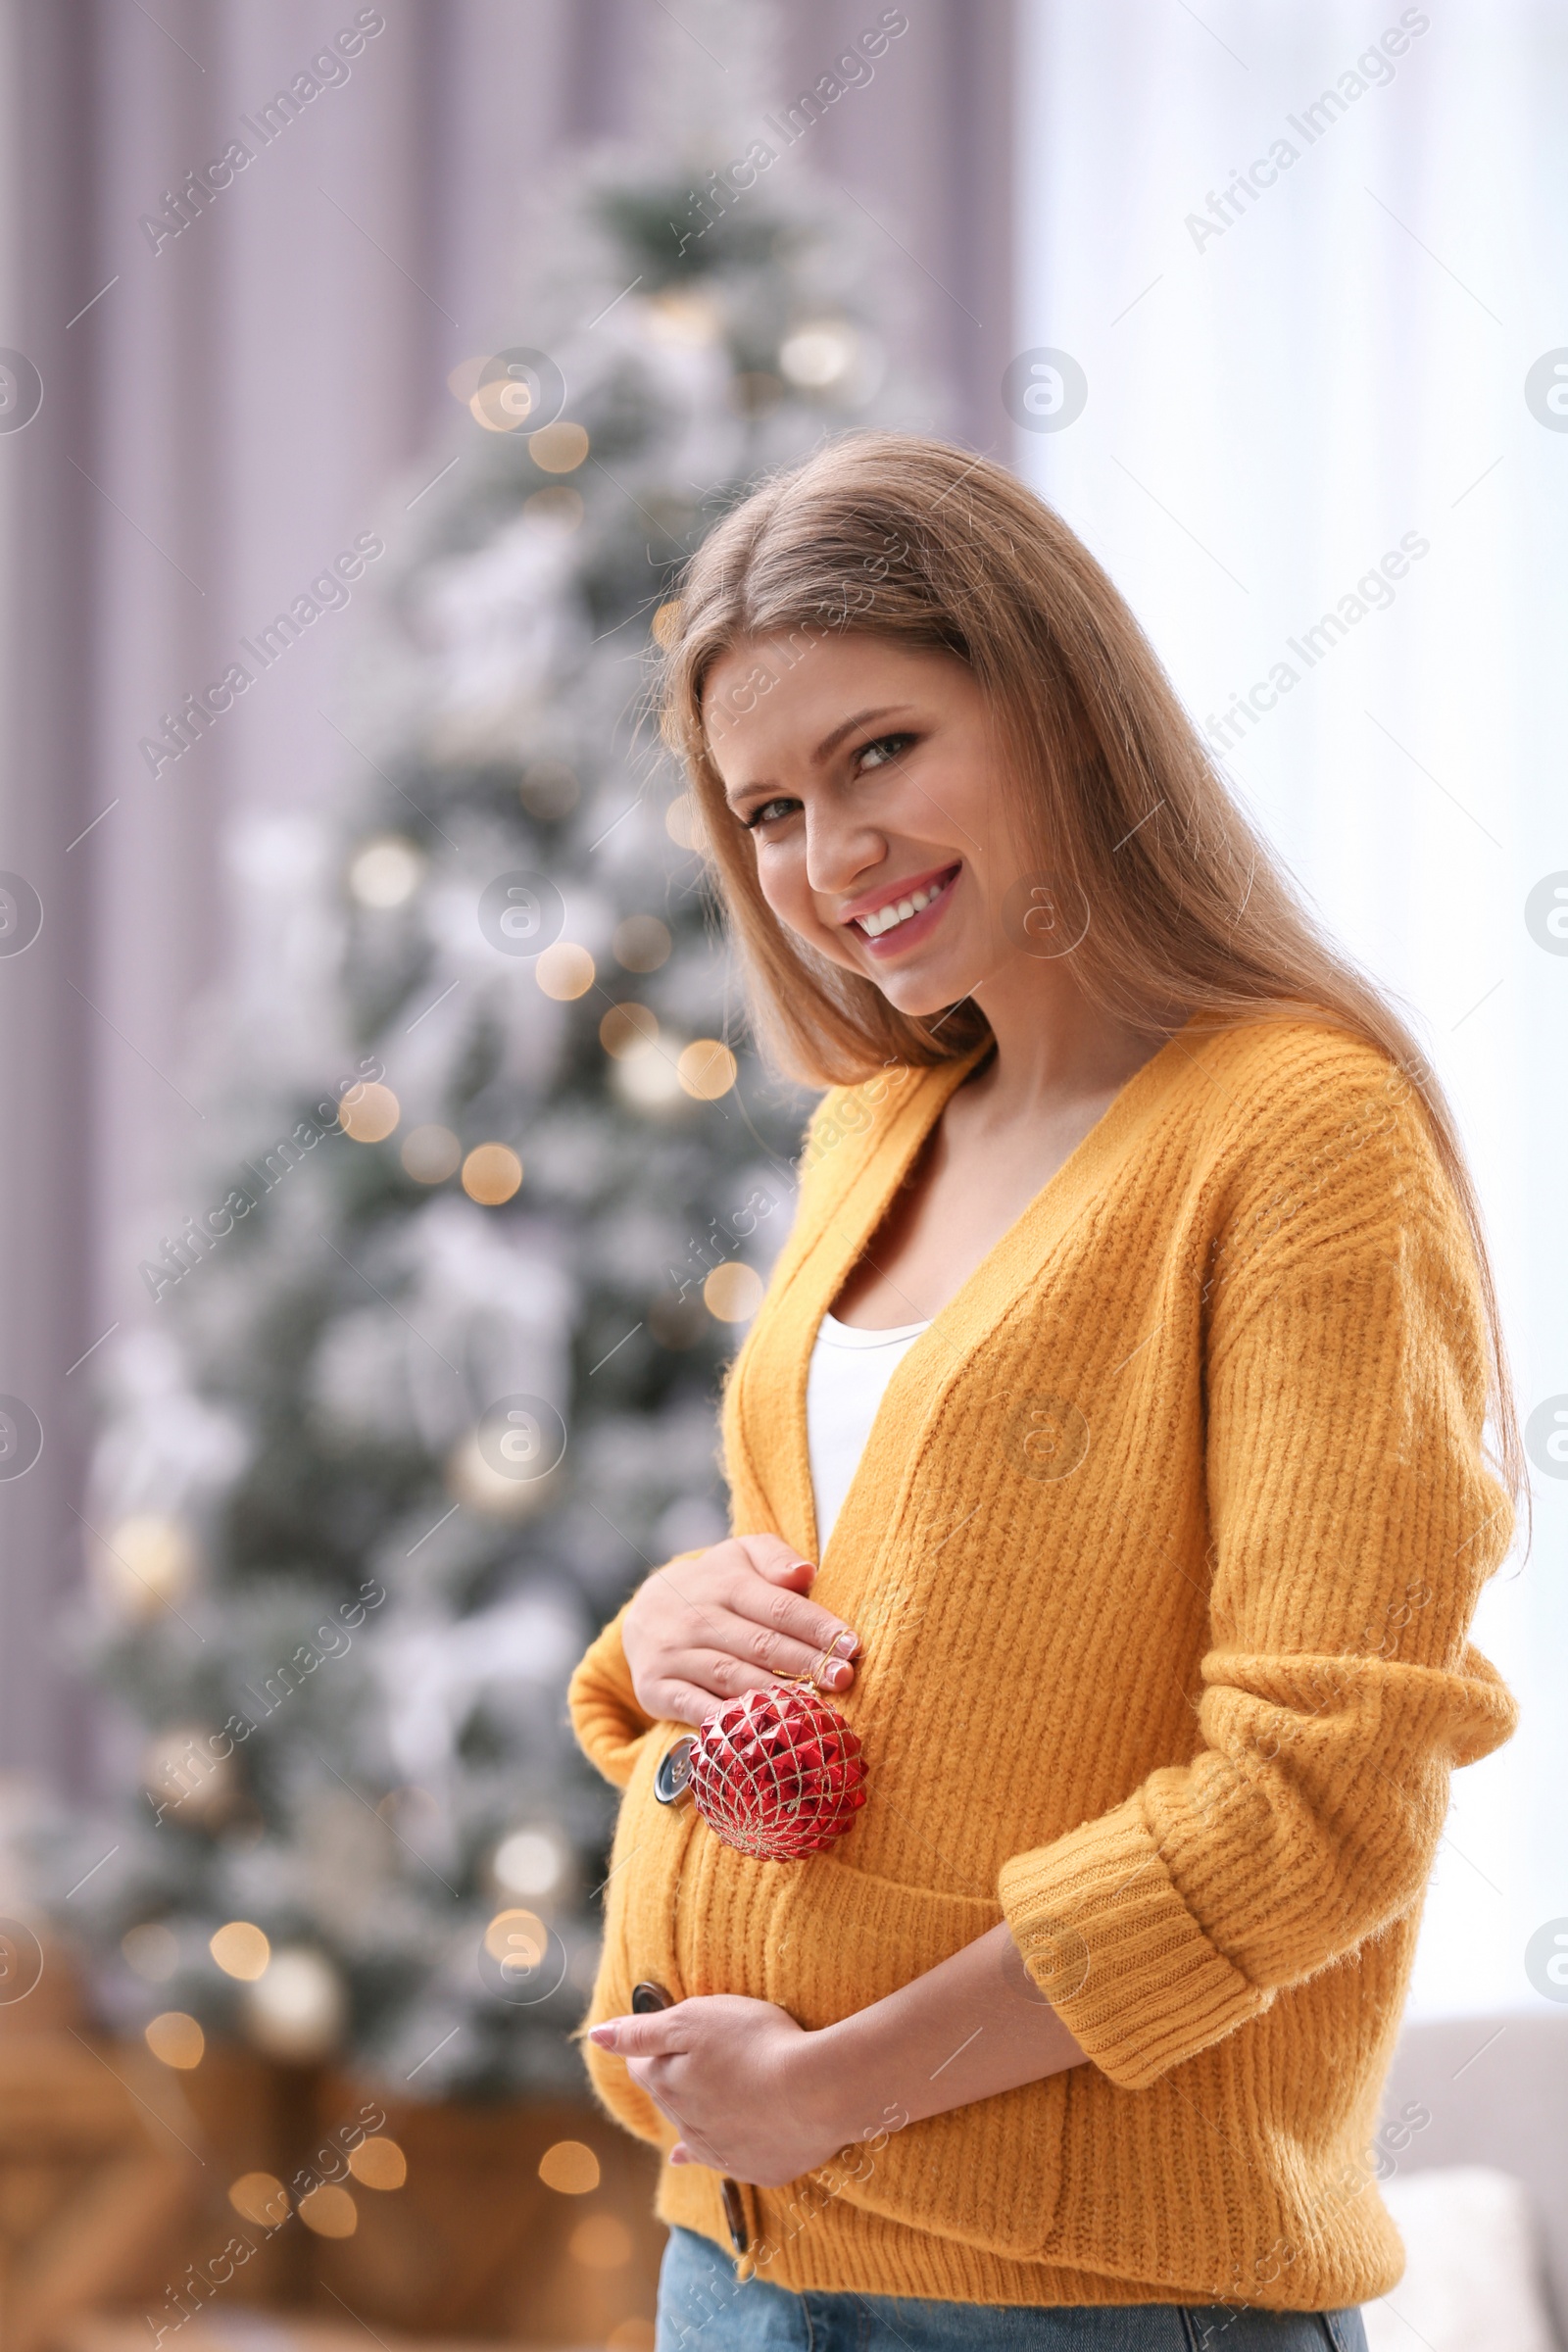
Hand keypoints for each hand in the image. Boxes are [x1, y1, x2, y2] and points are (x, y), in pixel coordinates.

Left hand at [587, 1994, 854, 2186]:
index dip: (649, 2049)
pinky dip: (712, 2154)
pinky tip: (693, 2159)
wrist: (816, 2092)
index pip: (642, 2066)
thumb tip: (597, 2036)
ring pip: (694, 2132)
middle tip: (688, 2064)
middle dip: (673, 2081)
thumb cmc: (755, 2043)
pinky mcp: (757, 2168)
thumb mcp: (693, 2019)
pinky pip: (726, 2161)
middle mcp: (686, 2124)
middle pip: (669, 2099)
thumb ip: (643, 2031)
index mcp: (668, 2085)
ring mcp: (721, 2152)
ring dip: (691, 2119)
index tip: (657, 2039)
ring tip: (681, 2119)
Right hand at [621, 1533, 860, 1728]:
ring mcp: (674, 1654)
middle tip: (844, 1679)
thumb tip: (805, 1573)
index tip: (853, 1646)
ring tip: (813, 1706)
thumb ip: (774, 1557)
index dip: (817, 1627)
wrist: (643, 1613)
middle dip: (806, 1663)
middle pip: (760, 1644)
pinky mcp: (655, 1688)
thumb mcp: (739, 1557)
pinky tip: (758, 1730)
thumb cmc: (713, 1587)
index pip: (779, 1607)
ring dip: (775, 1694)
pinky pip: (694, 1707)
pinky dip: (726, 1720)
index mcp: (724, 1582)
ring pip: (731, 1677)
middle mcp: (696, 1617)